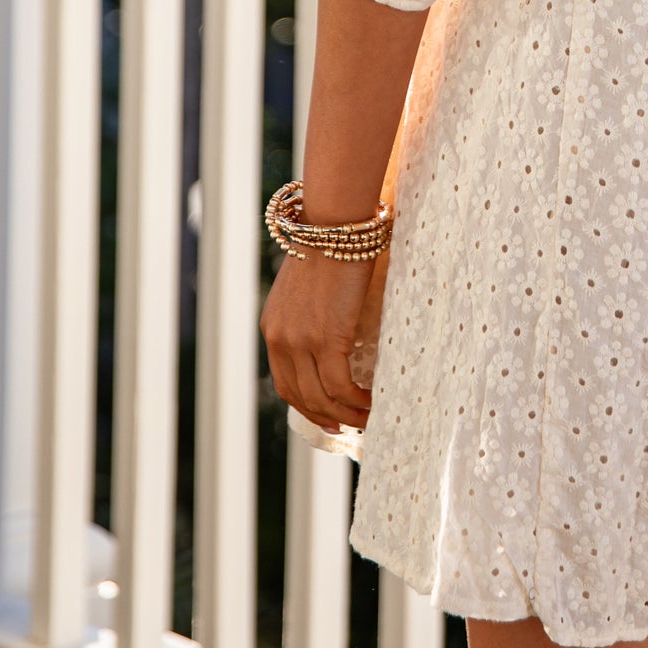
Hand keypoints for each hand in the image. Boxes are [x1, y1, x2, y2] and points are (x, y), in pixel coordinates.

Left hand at [261, 250, 375, 433]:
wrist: (336, 222)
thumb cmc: (333, 242)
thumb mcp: (312, 281)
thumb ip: (315, 306)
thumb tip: (339, 317)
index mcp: (273, 327)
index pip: (285, 381)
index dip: (307, 404)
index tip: (329, 414)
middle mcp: (280, 339)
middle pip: (299, 397)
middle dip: (325, 417)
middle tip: (350, 425)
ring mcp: (300, 341)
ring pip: (321, 397)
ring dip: (346, 414)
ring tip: (370, 417)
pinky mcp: (326, 338)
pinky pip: (339, 385)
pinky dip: (357, 400)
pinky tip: (374, 401)